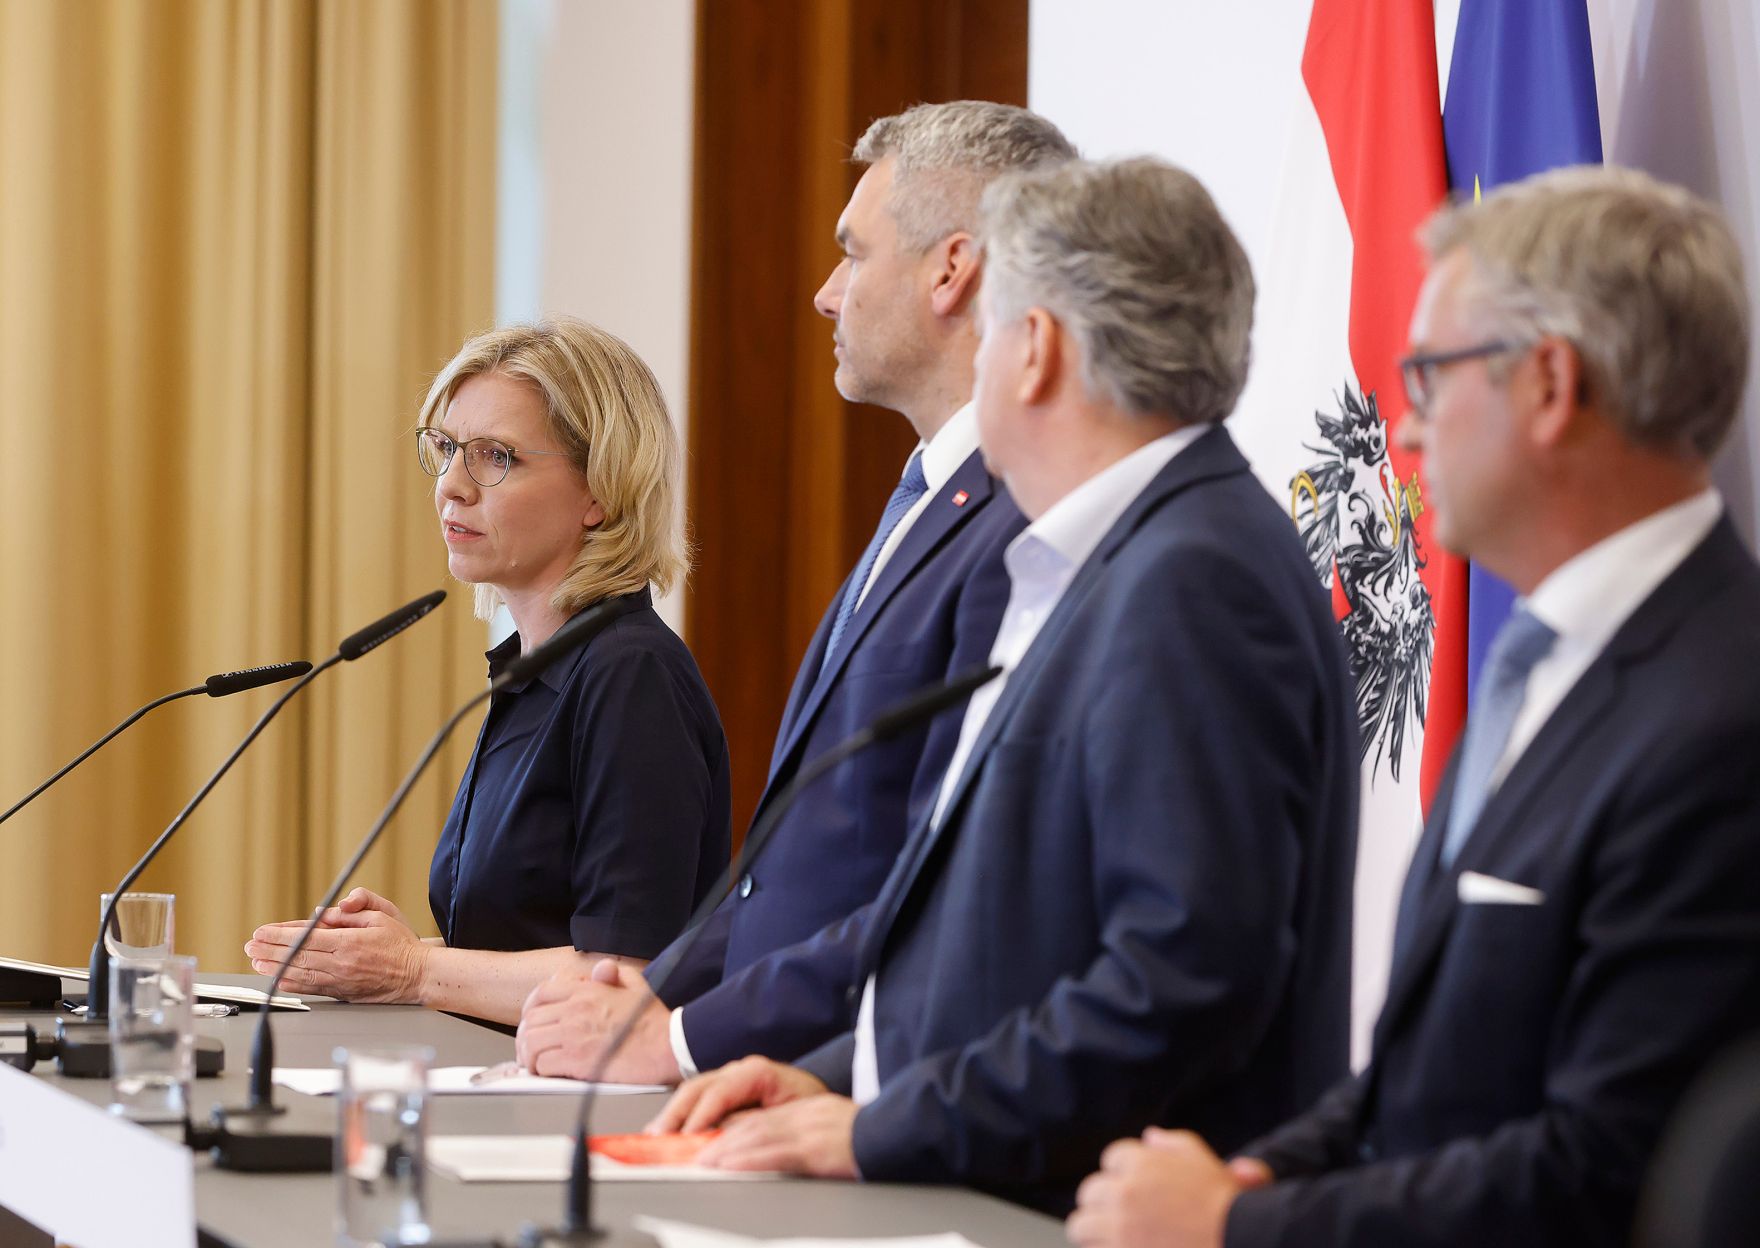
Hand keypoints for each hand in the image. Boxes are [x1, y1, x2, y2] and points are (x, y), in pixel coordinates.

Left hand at [244, 888, 428, 1003]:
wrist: (418, 975)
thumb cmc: (401, 945)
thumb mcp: (380, 917)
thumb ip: (349, 914)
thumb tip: (320, 915)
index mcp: (348, 943)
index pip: (305, 938)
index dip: (280, 935)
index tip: (263, 932)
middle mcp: (341, 964)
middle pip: (297, 956)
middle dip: (270, 950)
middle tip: (251, 945)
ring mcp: (340, 981)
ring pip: (300, 974)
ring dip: (274, 968)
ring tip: (257, 961)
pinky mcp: (343, 993)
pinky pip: (311, 989)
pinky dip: (291, 985)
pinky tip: (277, 980)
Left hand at [516, 958, 678, 1083]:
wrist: (669, 1046)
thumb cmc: (655, 1022)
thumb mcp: (637, 986)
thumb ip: (616, 974)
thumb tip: (603, 969)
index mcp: (587, 991)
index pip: (542, 993)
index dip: (529, 1008)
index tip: (530, 1021)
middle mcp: (576, 1009)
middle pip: (531, 1019)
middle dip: (525, 1036)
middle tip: (529, 1048)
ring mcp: (575, 1034)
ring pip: (531, 1041)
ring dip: (528, 1055)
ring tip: (535, 1064)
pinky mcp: (578, 1060)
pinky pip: (543, 1064)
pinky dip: (540, 1070)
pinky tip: (548, 1073)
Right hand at [646, 1056, 827, 1133]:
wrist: (817, 1104)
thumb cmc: (805, 1108)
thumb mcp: (786, 1117)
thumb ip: (752, 1122)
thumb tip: (720, 1132)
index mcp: (756, 1072)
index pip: (719, 1092)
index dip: (699, 1115)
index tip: (685, 1136)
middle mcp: (737, 1071)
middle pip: (696, 1088)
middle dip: (675, 1114)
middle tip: (657, 1137)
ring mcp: (727, 1079)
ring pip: (691, 1092)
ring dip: (672, 1115)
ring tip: (654, 1136)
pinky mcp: (722, 1091)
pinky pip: (695, 1100)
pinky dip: (679, 1116)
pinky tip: (667, 1132)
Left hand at [696, 1093, 858, 1177]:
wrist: (901, 1132)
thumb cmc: (871, 1138)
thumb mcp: (833, 1127)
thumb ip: (805, 1134)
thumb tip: (775, 1150)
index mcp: (806, 1110)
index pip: (758, 1117)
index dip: (728, 1129)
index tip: (705, 1140)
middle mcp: (803, 1116)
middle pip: (750, 1124)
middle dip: (717, 1139)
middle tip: (691, 1153)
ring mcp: (809, 1131)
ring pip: (756, 1137)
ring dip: (724, 1150)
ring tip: (701, 1162)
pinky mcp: (817, 1150)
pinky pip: (775, 1154)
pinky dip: (748, 1160)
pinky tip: (730, 1166)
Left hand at [1065, 1130, 1250, 1247]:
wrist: (1239, 1241)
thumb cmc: (1225, 1204)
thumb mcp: (1204, 1160)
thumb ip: (1173, 1143)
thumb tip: (1149, 1137)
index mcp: (1140, 1164)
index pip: (1111, 1159)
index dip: (1124, 1173)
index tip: (1137, 1187)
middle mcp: (1123, 1194)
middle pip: (1089, 1192)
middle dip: (1103, 1202)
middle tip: (1121, 1214)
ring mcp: (1119, 1230)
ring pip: (1079, 1226)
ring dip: (1093, 1230)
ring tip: (1112, 1237)